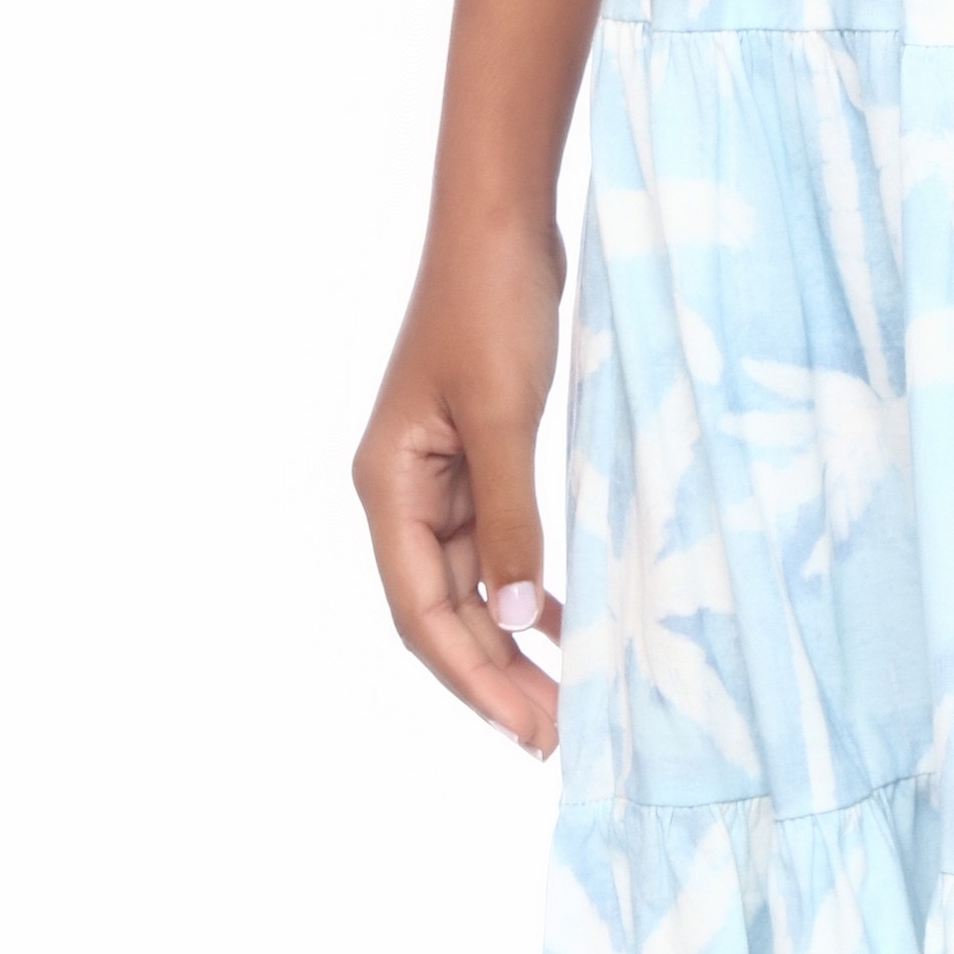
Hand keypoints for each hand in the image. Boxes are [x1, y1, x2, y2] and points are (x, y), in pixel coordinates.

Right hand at [353, 221, 567, 758]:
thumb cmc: (490, 305)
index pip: (420, 612)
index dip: (470, 677)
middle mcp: (402, 491)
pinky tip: (560, 618)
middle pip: (442, 611)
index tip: (523, 727)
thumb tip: (512, 620)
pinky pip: (493, 543)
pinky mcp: (476, 454)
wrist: (501, 220)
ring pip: (470, 584)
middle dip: (495, 674)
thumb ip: (508, 521)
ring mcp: (438, 474)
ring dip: (511, 638)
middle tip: (558, 733)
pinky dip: (522, 584)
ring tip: (566, 695)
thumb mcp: (503, 417)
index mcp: (387, 487)